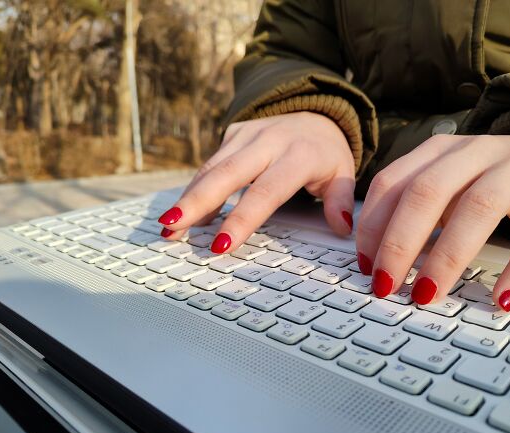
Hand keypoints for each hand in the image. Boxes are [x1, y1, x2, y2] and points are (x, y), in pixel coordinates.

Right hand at [157, 112, 355, 251]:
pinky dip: (196, 188)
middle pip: (226, 174)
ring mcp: (247, 134)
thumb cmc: (326, 152)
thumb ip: (339, 200)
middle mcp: (268, 141)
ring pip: (212, 168)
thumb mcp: (342, 173)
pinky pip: (211, 164)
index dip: (242, 219)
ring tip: (168, 227)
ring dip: (188, 197)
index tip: (222, 244)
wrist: (316, 112)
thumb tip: (341, 228)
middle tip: (172, 227)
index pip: (266, 192)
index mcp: (297, 155)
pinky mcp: (233, 133)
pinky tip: (184, 214)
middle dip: (197, 202)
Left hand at [356, 134, 509, 310]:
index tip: (365, 266)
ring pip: (476, 208)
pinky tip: (502, 298)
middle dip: (399, 243)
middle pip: (427, 192)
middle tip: (386, 285)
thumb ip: (412, 211)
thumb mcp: (444, 184)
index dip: (372, 226)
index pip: (392, 183)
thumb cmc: (485, 180)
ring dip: (446, 257)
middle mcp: (474, 153)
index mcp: (438, 150)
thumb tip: (376, 263)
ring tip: (427, 294)